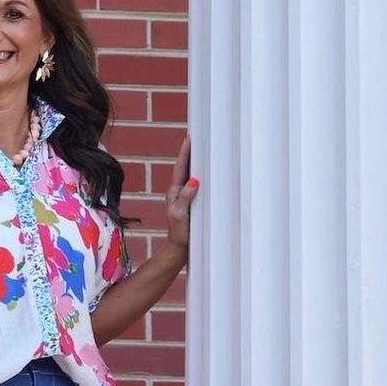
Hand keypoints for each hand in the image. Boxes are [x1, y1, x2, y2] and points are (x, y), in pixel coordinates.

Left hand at [166, 133, 198, 252]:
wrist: (180, 249)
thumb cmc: (179, 233)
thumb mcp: (180, 215)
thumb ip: (185, 198)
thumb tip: (194, 180)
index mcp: (174, 191)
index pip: (180, 167)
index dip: (185, 152)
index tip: (190, 137)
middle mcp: (179, 191)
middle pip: (187, 167)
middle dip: (192, 152)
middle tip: (200, 136)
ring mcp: (186, 197)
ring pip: (193, 175)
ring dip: (199, 162)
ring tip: (207, 148)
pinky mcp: (194, 203)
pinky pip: (199, 185)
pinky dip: (205, 175)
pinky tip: (212, 171)